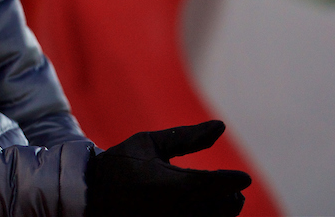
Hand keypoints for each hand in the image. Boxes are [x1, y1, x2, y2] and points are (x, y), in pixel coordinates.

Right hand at [85, 120, 250, 216]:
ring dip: (221, 212)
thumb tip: (220, 126)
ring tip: (224, 201)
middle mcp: (175, 209)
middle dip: (230, 199)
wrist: (91, 195)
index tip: (243, 177)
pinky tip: (202, 211)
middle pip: (219, 209)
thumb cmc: (121, 164)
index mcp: (171, 184)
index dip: (232, 181)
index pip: (215, 184)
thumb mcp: (149, 143)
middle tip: (234, 191)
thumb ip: (186, 137)